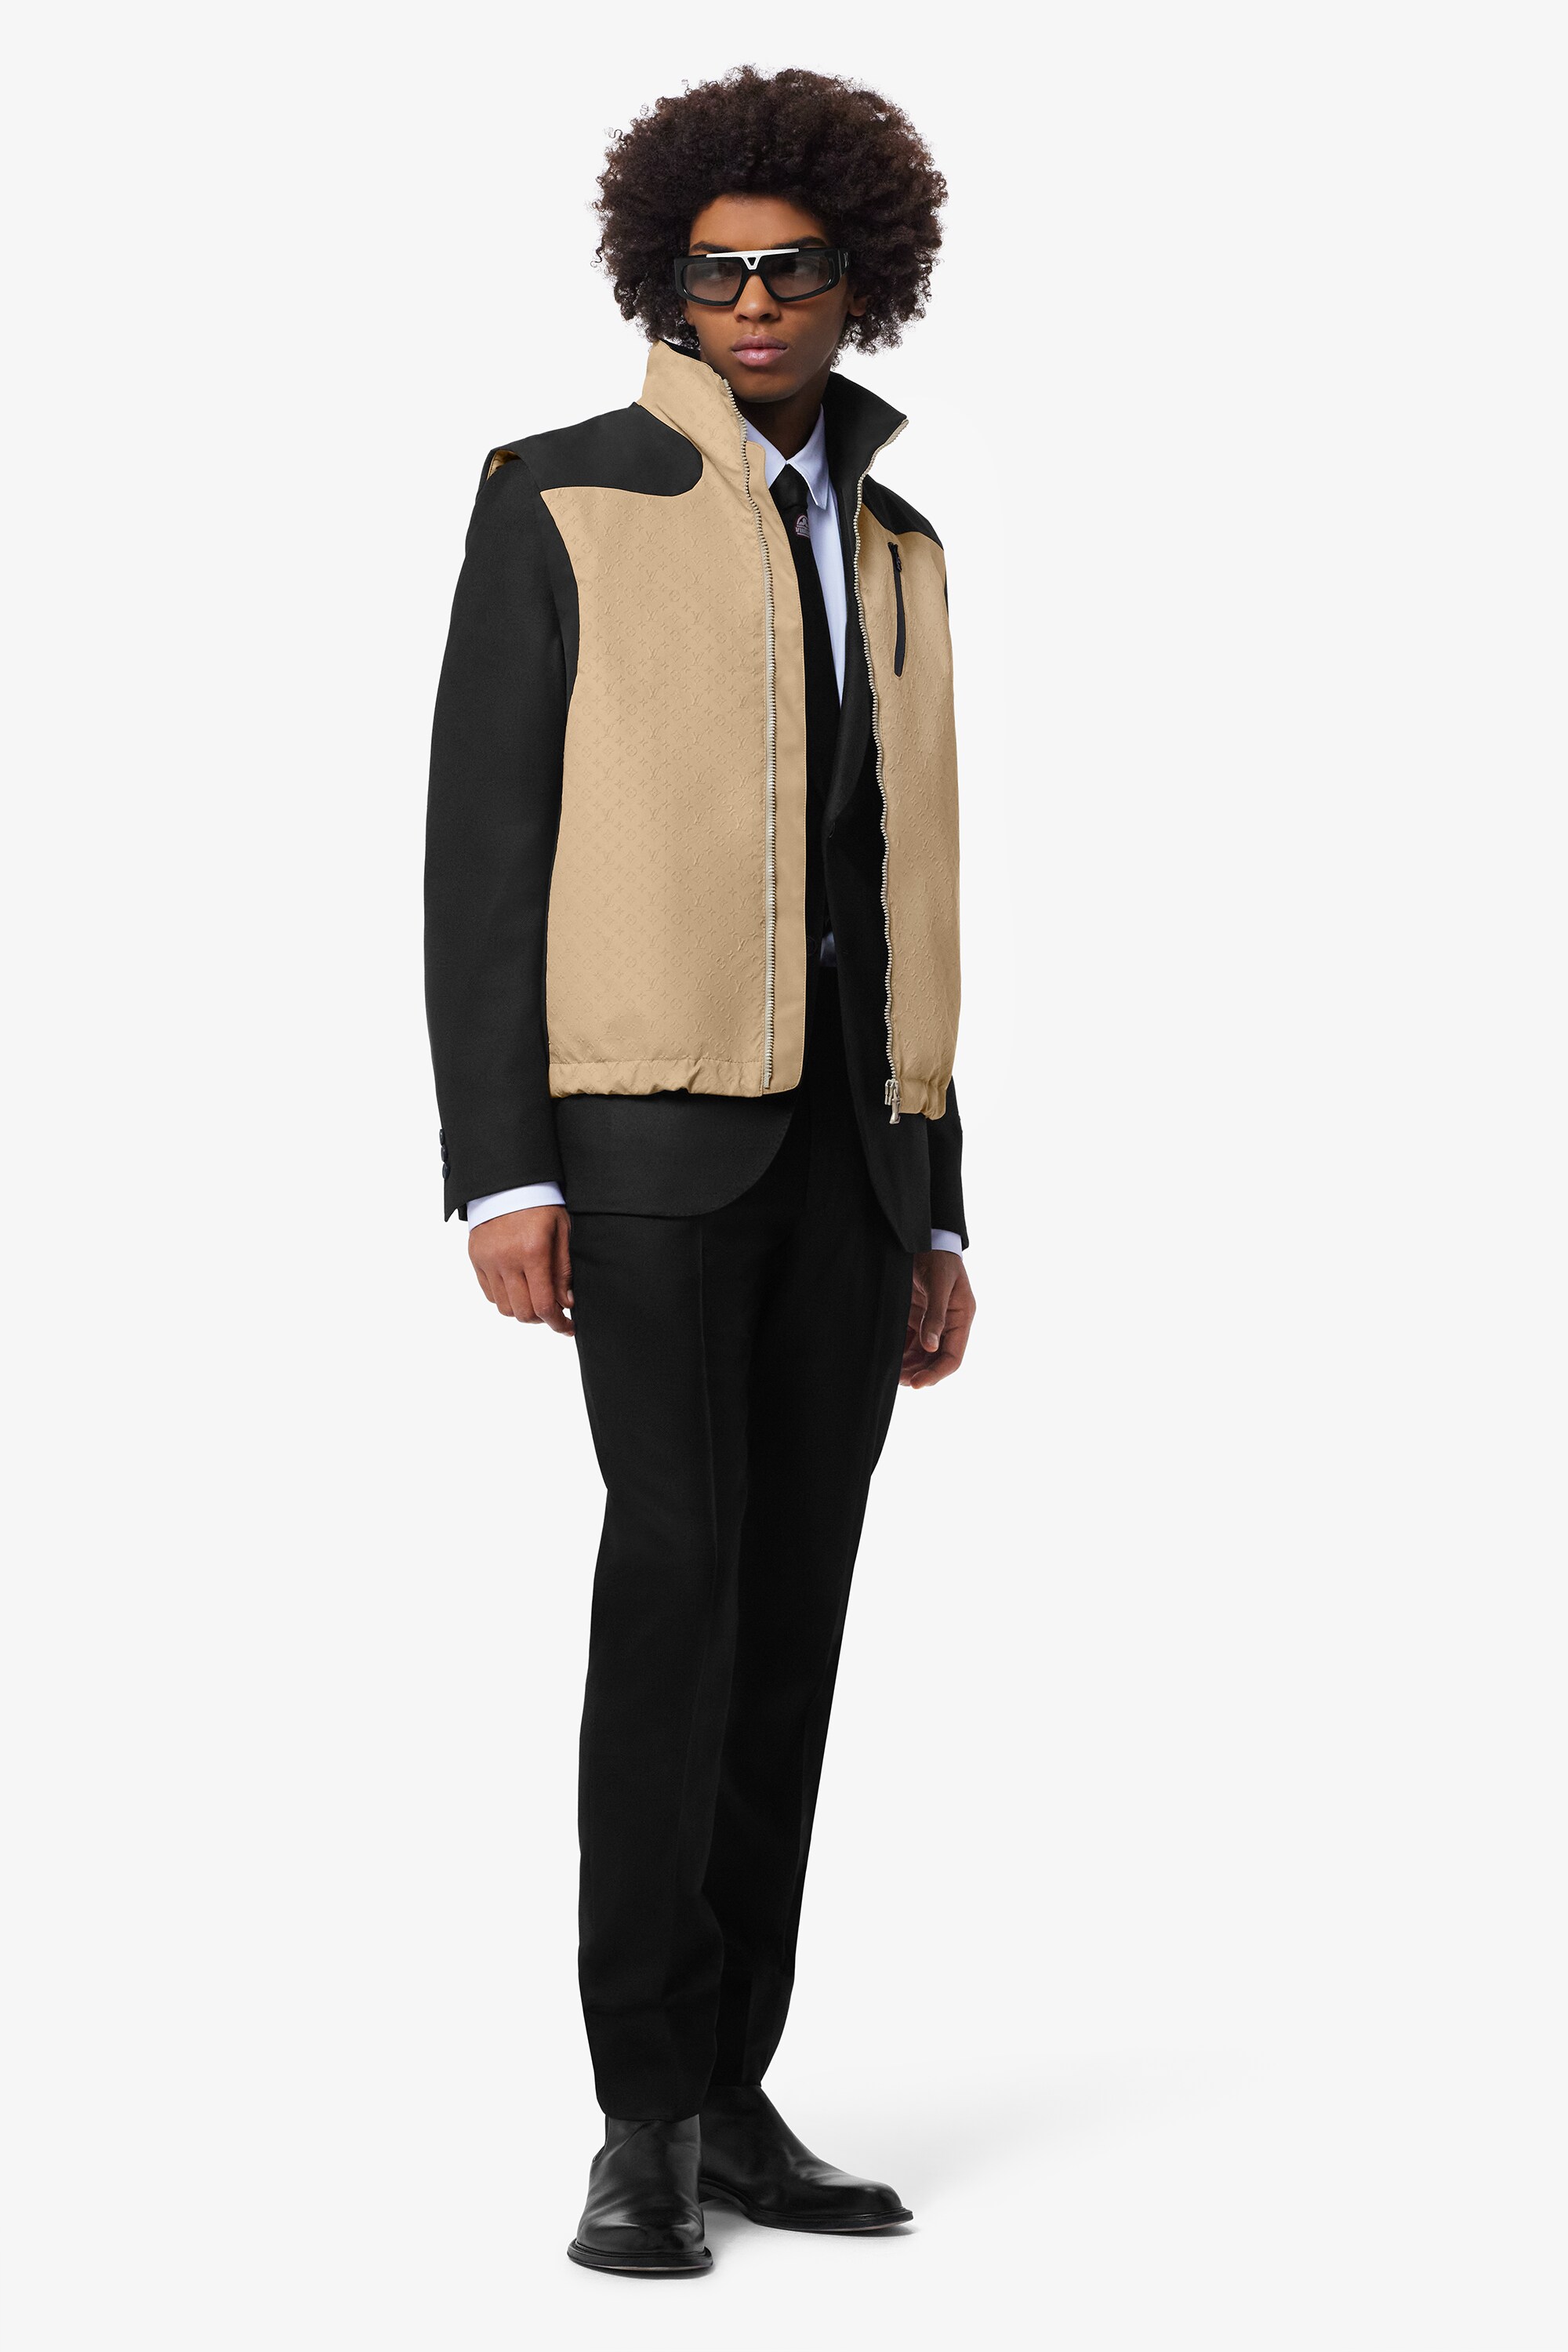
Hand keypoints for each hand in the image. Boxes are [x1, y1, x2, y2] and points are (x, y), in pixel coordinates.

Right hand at [468, 1205, 574, 1335]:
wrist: (506, 1182)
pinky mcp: (475, 1258)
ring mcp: (488, 1260)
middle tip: (554, 1312)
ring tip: (535, 1298)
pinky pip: (490, 1294)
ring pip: (505, 1307)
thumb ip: (564, 1270)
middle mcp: (507, 1260)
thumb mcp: (561, 1231)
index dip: (558, 1324)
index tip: (567, 1328)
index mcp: (533, 1252)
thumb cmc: (539, 1204)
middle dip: (542, 1319)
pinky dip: (505, 1298)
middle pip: (523, 1312)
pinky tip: (518, 1288)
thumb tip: (566, 1303)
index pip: (544, 1305)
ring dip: (522, 1310)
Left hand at [901, 1249, 974, 1388]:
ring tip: (890, 1374)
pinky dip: (899, 1353)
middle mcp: (947, 1325)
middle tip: (898, 1381)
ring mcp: (930, 1322)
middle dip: (919, 1373)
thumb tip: (931, 1346)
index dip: (936, 1373)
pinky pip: (908, 1342)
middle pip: (935, 1360)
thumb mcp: (939, 1283)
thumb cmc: (938, 1256)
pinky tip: (887, 1359)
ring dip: (908, 1367)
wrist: (922, 1237)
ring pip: (920, 1355)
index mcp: (961, 1318)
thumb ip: (935, 1315)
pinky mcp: (914, 1317)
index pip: (952, 1357)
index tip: (917, 1384)